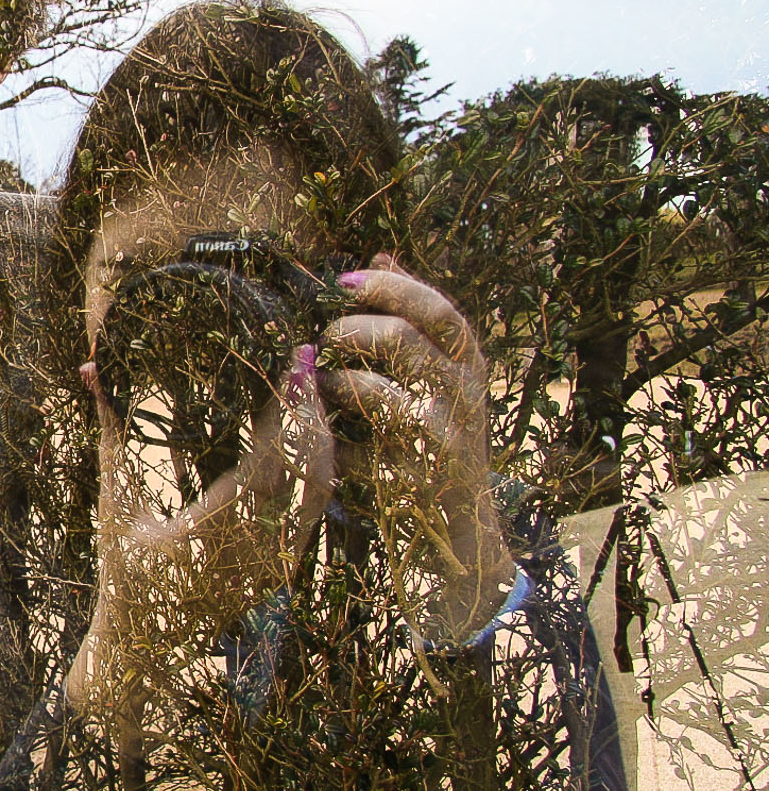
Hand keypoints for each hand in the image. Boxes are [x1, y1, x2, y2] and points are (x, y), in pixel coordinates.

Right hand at [69, 344, 334, 716]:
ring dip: (320, 432)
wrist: (143, 649)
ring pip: (322, 485)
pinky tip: (306, 432)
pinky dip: (316, 464)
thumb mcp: (116, 502)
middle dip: (311, 406)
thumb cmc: (120, 575)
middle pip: (308, 464)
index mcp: (214, 530)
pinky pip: (316, 506)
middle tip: (305, 356)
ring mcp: (279, 560)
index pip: (269, 455)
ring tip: (309, 385)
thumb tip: (90, 367)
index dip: (285, 404)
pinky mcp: (286, 565)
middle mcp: (258, 547)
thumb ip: (114, 430)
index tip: (289, 357)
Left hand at [315, 252, 515, 643]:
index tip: (342, 281)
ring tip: (321, 388)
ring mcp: (446, 440)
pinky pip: (361, 451)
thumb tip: (383, 255)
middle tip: (323, 340)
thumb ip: (410, 319)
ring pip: (379, 393)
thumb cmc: (432, 443)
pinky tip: (331, 447)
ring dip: (336, 385)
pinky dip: (336, 445)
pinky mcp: (419, 481)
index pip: (437, 309)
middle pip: (405, 340)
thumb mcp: (433, 377)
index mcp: (469, 364)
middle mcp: (466, 396)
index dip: (390, 287)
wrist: (460, 535)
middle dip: (350, 333)